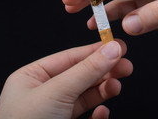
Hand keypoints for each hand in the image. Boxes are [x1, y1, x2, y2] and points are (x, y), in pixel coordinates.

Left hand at [0, 40, 132, 118]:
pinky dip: (97, 113)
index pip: (69, 57)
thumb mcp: (56, 93)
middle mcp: (43, 92)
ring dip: (103, 90)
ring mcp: (53, 111)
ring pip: (85, 95)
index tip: (118, 46)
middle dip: (103, 71)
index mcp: (32, 77)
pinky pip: (85, 116)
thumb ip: (86, 71)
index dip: (95, 51)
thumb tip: (110, 50)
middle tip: (125, 67)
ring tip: (116, 86)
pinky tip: (103, 112)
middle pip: (80, 75)